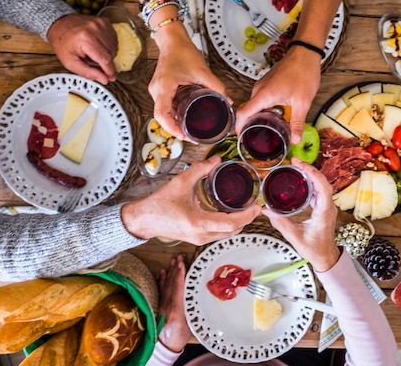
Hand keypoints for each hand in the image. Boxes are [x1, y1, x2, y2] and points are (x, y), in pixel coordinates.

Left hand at [46, 13, 116, 84]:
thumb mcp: (70, 62)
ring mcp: (100, 23)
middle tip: (92, 60)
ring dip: (107, 53)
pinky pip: (114, 38)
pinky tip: (99, 45)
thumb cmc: (63, 43)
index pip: (104, 59)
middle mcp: (94, 29)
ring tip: (94, 51)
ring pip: (114, 47)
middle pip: (111, 53)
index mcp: (85, 39)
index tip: (111, 78)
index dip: (109, 71)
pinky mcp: (104, 21)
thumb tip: (104, 79)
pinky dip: (109, 45)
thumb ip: (88, 72)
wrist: (59, 24)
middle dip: (104, 61)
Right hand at [122, 155, 260, 243]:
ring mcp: (199, 239)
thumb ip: (200, 169)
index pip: (230, 223)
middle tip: (255, 206)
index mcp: (198, 222)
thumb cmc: (159, 204)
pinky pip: (219, 234)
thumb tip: (216, 160)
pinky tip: (231, 214)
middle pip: (232, 231)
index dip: (246, 216)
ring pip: (227, 234)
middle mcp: (200, 235)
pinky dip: (229, 226)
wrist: (144, 220)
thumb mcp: (180, 182)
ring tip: (246, 209)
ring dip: (238, 223)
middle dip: (246, 219)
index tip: (256, 208)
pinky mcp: (198, 239)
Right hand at [148, 29, 228, 140]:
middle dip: (174, 129)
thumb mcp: (202, 71)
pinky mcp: (160, 89)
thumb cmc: (183, 52)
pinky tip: (183, 119)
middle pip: (161, 117)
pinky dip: (172, 115)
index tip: (184, 136)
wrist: (172, 40)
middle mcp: (156, 90)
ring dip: (173, 123)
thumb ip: (217, 87)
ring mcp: (156, 90)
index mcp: (164, 87)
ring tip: (188, 131)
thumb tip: (228, 101)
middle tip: (190, 137)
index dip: (172, 128)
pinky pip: (164, 106)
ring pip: (162, 113)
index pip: (162, 114)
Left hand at [157, 255, 190, 351]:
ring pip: (166, 285)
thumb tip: (198, 295)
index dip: (180, 275)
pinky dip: (162, 280)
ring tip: (172, 261)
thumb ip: (192, 309)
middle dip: (175, 269)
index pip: (178, 288)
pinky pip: (161, 290)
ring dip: (170, 272)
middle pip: (171, 284)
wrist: (165, 346)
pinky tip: (163, 272)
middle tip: (178, 257)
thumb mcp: (191, 323)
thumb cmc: (179, 337)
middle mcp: (167, 305)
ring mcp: (162, 305)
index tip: (182, 263)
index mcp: (176, 309)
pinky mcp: (159, 306)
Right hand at [235, 48, 321, 143]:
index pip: (243, 113)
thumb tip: (295, 140)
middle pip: (247, 110)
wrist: (305, 53)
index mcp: (264, 95)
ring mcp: (262, 85)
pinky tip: (274, 115)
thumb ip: (297, 123)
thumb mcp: (302, 102)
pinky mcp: (266, 83)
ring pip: (254, 105)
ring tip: (267, 130)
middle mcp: (259, 89)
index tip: (241, 138)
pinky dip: (263, 108)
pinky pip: (260, 99)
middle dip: (250, 125)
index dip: (239, 127)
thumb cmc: (303, 73)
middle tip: (258, 138)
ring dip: (258, 116)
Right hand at [264, 158, 340, 271]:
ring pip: (321, 184)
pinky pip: (319, 191)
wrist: (325, 257)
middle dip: (309, 169)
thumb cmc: (315, 249)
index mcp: (324, 212)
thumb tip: (266, 211)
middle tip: (295, 162)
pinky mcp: (323, 208)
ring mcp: (327, 206)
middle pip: (322, 181)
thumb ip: (280, 223)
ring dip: (310, 175)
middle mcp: (328, 207)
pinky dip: (310, 183)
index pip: (322, 187)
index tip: (300, 165)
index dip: (312, 173)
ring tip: (296, 167)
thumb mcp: (295, 237)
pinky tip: (300, 180)